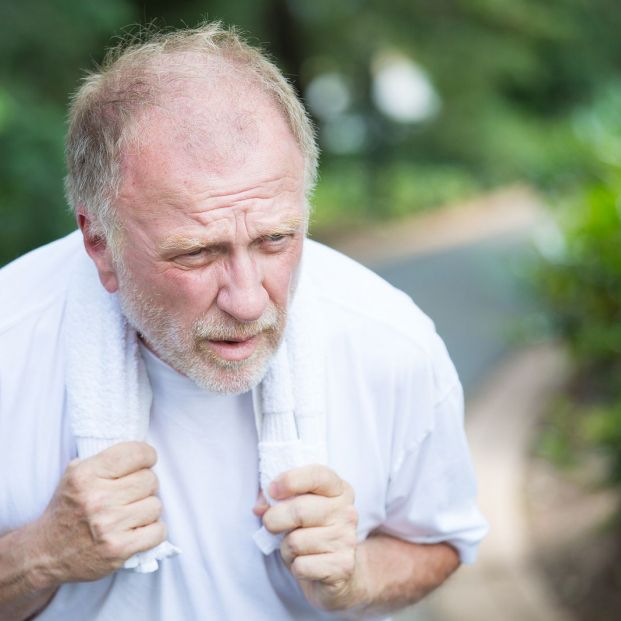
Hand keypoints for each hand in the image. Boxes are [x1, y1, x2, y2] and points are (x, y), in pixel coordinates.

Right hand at [26, 442, 165, 588]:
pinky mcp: (118, 549)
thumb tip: (141, 453)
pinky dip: (153, 531)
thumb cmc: (68, 509)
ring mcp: (108, 526)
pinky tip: (138, 530)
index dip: (147, 455)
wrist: (45, 553)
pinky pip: (158, 531)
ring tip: (131, 513)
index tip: (145, 462)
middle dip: (145, 485)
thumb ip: (105, 459)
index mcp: (86, 475)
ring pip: (155, 505)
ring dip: (148, 510)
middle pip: (150, 480)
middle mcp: (97, 499)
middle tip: (132, 494)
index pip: (136, 453)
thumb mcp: (75, 474)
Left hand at [253, 465, 365, 611]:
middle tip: (271, 525)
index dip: (290, 480)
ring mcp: (347, 539)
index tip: (272, 490)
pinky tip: (306, 564)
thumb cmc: (311, 531)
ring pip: (296, 541)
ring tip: (296, 548)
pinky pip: (301, 566)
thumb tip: (260, 507)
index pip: (317, 476)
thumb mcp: (297, 507)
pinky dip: (295, 567)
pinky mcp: (343, 566)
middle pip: (299, 510)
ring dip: (286, 548)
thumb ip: (277, 499)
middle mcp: (347, 511)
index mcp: (339, 490)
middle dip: (274, 519)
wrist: (337, 571)